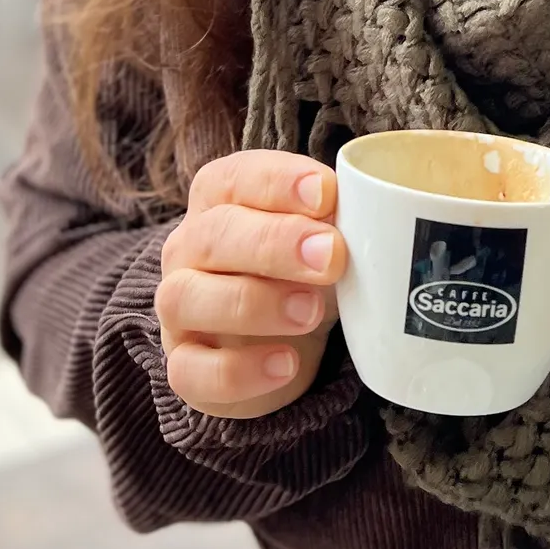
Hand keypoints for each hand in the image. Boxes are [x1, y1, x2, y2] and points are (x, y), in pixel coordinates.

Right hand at [157, 151, 346, 419]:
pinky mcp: (184, 366)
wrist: (280, 345)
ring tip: (310, 311)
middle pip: (215, 234)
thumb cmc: (300, 274)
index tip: (327, 193)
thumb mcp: (322, 240)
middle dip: (275, 242)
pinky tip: (285, 364)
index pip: (235, 178)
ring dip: (254, 303)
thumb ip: (336, 222)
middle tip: (331, 256)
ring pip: (188, 298)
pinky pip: (190, 370)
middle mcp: (188, 248)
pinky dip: (238, 370)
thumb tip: (372, 212)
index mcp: (219, 200)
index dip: (278, 182)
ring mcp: (177, 309)